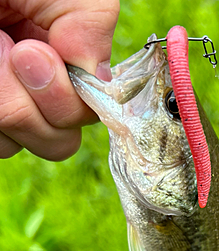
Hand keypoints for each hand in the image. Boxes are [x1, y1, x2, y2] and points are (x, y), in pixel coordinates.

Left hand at [0, 0, 118, 159]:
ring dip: (4, 104)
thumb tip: (99, 83)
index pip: (83, 115)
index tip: (34, 53)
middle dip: (38, 107)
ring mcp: (2, 102)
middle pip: (56, 143)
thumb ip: (92, 30)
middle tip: (11, 52)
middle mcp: (34, 92)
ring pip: (14, 144)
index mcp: (63, 66)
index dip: (66, 101)